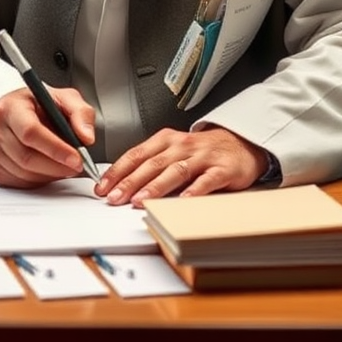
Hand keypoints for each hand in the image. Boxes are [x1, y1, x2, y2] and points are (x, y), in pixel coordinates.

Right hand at [0, 85, 95, 188]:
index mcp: (11, 107)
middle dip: (57, 166)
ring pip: (23, 173)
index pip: (31, 132)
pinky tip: (46, 169)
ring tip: (63, 166)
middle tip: (77, 166)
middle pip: (27, 157)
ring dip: (49, 175)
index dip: (56, 149)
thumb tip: (87, 138)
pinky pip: (17, 182)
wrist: (11, 110)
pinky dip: (37, 180)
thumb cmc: (36, 105)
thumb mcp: (62, 98)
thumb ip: (80, 113)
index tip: (77, 158)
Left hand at [94, 127, 267, 206]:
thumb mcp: (173, 151)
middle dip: (131, 182)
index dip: (118, 171)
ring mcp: (202, 157)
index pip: (136, 154)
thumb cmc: (201, 151)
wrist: (239, 144)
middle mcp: (182, 146)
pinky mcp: (222, 169)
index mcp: (166, 140)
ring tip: (141, 200)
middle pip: (152, 164)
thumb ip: (151, 164)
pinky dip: (195, 190)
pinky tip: (184, 200)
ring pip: (175, 171)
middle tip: (115, 198)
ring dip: (156, 186)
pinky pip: (206, 180)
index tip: (102, 187)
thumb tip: (121, 184)